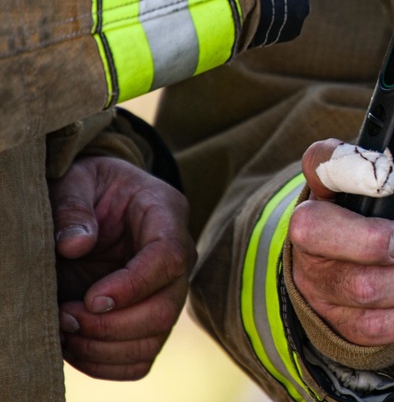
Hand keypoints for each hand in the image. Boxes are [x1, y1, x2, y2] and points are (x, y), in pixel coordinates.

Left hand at [49, 157, 195, 379]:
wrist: (100, 201)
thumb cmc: (91, 186)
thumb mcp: (78, 180)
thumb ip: (73, 207)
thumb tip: (75, 245)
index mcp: (166, 215)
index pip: (170, 257)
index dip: (134, 285)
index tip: (91, 299)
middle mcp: (178, 259)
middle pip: (166, 308)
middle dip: (111, 325)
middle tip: (65, 316)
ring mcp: (167, 292)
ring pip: (153, 340)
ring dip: (103, 348)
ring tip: (64, 329)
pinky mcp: (149, 319)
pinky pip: (140, 359)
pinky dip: (104, 364)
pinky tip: (74, 345)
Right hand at [289, 139, 393, 345]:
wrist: (361, 268)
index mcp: (332, 182)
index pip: (323, 161)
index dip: (345, 167)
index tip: (382, 179)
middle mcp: (314, 226)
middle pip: (316, 230)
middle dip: (368, 239)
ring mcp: (319, 275)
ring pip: (358, 286)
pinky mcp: (336, 316)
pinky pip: (372, 326)